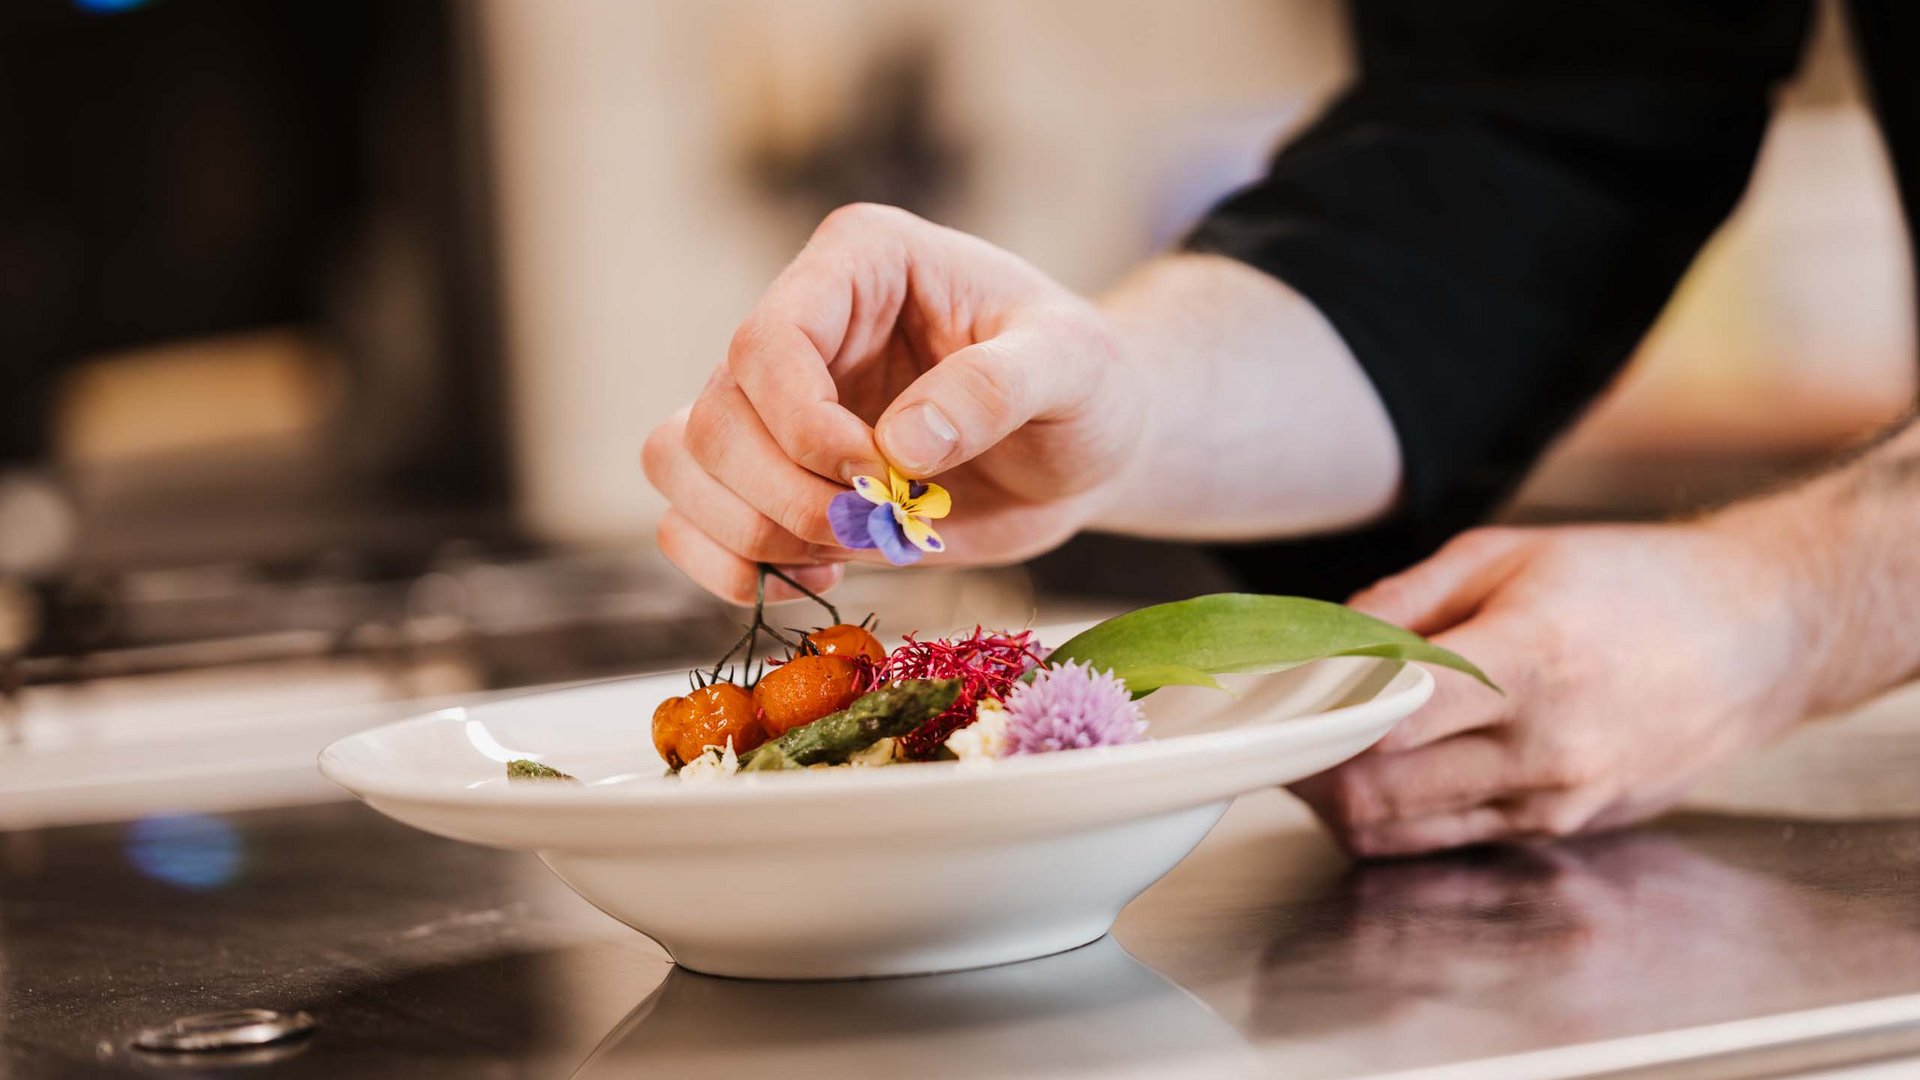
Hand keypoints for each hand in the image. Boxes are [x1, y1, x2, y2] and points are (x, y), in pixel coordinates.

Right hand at [643, 204, 1144, 602]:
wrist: (1085, 445)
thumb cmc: (1086, 384)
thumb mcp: (1070, 368)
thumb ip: (994, 387)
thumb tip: (903, 444)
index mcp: (860, 263)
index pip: (768, 340)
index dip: (804, 427)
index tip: (879, 478)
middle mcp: (799, 323)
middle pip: (715, 418)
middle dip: (787, 497)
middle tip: (878, 526)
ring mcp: (776, 402)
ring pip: (681, 463)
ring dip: (748, 533)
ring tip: (842, 554)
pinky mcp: (773, 470)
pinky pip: (688, 517)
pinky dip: (728, 563)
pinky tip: (812, 578)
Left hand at [1291, 522, 1812, 856]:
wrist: (1756, 635)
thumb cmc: (1632, 582)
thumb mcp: (1507, 554)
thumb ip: (1403, 602)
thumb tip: (1321, 639)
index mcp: (1530, 661)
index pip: (1387, 715)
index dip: (1313, 714)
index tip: (1269, 697)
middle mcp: (1545, 745)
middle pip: (1377, 790)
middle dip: (1306, 768)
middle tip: (1272, 733)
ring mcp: (1556, 798)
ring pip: (1401, 831)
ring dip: (1338, 802)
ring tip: (1311, 753)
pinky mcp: (1563, 827)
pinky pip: (1447, 840)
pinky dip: (1394, 818)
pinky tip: (1374, 775)